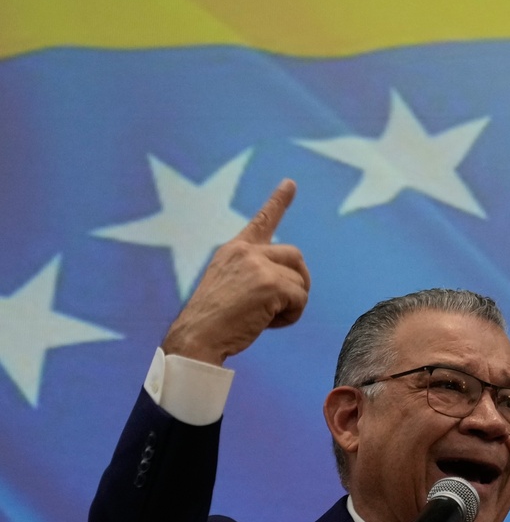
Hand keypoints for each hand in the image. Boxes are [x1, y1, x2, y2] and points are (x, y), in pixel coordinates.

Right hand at [161, 179, 310, 365]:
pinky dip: (291, 316)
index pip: (262, 221)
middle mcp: (247, 251)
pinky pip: (301, 300)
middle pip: (295, 256)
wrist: (197, 337)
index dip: (279, 201)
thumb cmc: (213, 321)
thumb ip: (254, 273)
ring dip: (292, 303)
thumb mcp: (229, 285)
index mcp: (234, 250)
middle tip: (287, 302)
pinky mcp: (271, 284)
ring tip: (267, 317)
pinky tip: (268, 324)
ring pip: (300, 282)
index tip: (290, 184)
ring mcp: (259, 265)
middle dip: (299, 279)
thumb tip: (288, 280)